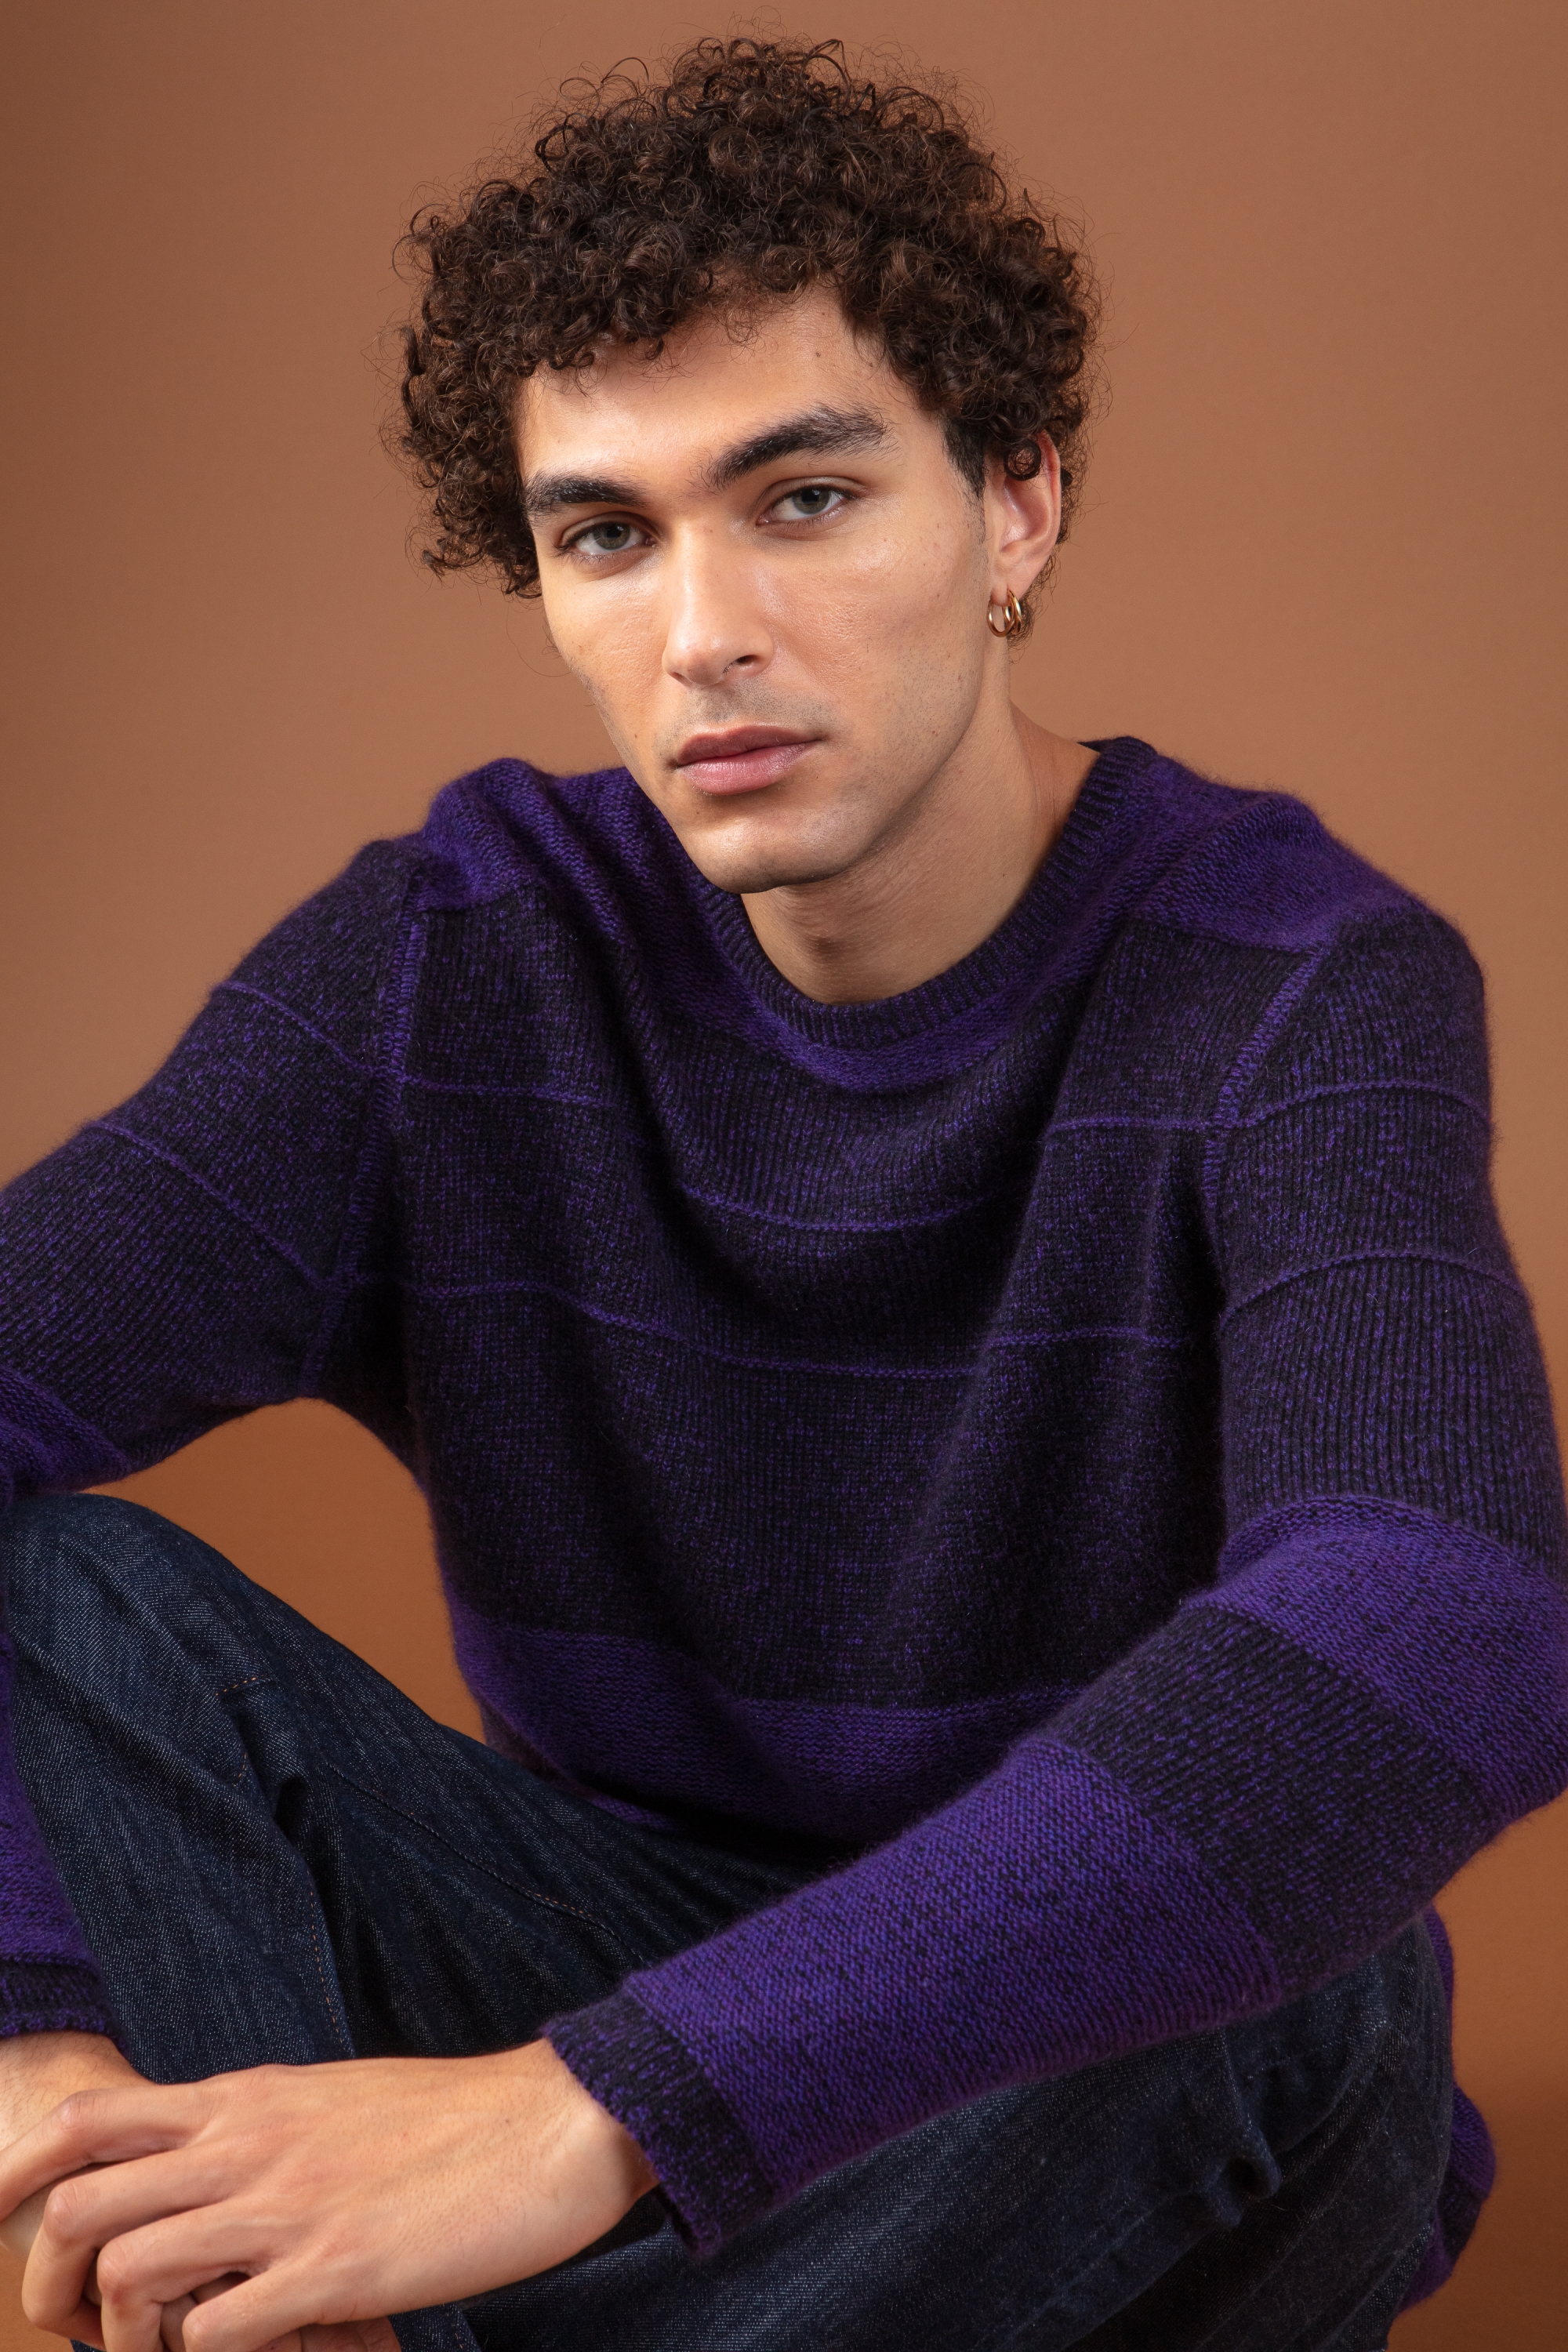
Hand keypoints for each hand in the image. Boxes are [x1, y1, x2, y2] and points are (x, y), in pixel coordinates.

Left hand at [0, 2040, 657, 2351]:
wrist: (550, 2122)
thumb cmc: (451, 2121)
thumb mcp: (331, 2103)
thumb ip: (260, 2132)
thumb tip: (206, 2173)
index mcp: (245, 2099)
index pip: (87, 2123)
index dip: (14, 2178)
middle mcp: (247, 2144)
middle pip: (79, 2205)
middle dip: (50, 2284)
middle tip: (82, 2331)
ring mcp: (286, 2206)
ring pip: (129, 2273)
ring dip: (127, 2336)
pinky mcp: (334, 2269)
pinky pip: (213, 2335)